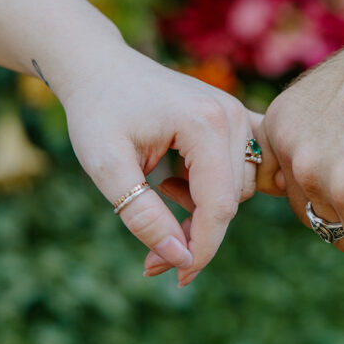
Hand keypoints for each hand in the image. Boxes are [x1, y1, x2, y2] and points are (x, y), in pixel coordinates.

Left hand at [61, 40, 271, 285]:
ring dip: (200, 205)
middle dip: (193, 233)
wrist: (99, 67)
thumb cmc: (97, 111)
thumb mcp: (105, 166)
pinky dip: (220, 186)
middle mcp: (232, 115)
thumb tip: (178, 258)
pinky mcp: (234, 116)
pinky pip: (245, 166)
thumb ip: (140, 213)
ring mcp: (237, 113)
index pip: (219, 207)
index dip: (199, 250)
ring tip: (158, 186)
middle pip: (230, 202)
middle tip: (148, 249)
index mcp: (205, 124)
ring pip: (238, 189)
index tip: (170, 277)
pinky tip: (182, 184)